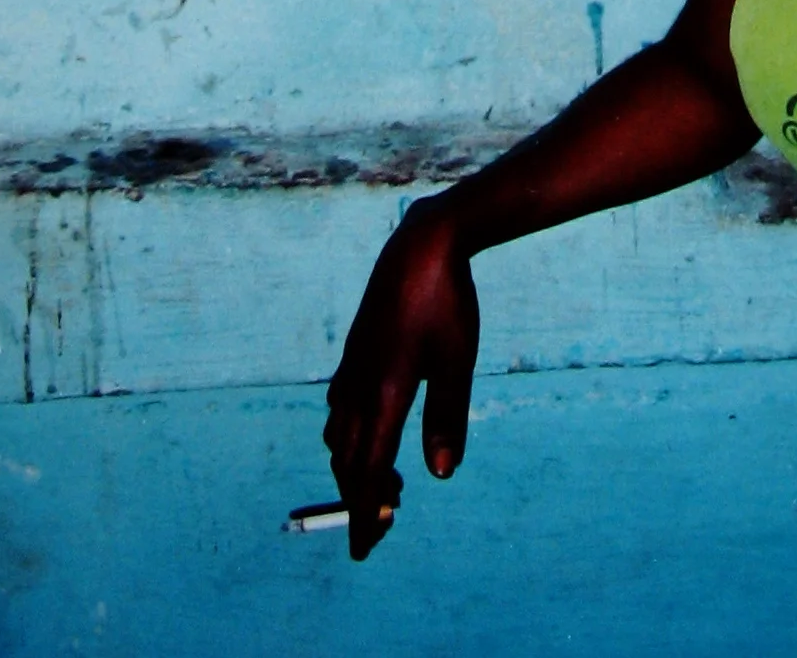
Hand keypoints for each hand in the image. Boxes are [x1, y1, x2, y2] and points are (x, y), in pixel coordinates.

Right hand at [323, 198, 478, 559]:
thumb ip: (446, 419)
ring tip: (384, 482)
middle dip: (360, 499)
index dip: (363, 516)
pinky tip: (366, 429)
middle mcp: (359, 386)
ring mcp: (353, 366)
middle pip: (348, 462)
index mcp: (384, 396)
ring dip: (354, 467)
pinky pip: (339, 405)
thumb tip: (439, 476)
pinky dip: (347, 433)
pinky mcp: (356, 350)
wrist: (421, 246)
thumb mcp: (457, 363)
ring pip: (339, 435)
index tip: (364, 551)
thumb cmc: (446, 303)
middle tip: (383, 524)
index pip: (367, 473)